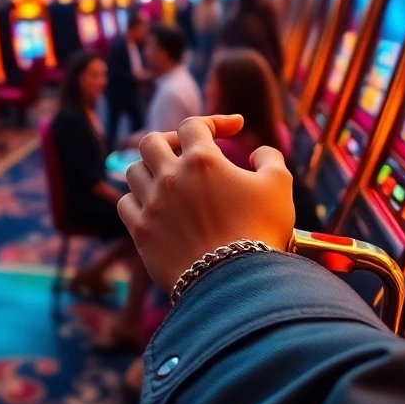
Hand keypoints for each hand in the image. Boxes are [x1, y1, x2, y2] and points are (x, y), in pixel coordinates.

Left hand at [118, 115, 293, 291]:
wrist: (234, 283)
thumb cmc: (260, 230)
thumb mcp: (279, 185)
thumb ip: (269, 158)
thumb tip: (256, 152)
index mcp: (202, 160)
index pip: (195, 124)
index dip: (215, 121)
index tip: (235, 127)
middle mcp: (170, 177)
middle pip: (152, 141)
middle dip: (171, 140)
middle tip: (188, 150)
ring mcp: (151, 205)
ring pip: (133, 171)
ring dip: (150, 168)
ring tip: (168, 177)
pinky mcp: (141, 232)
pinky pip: (125, 204)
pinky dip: (137, 199)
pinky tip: (153, 204)